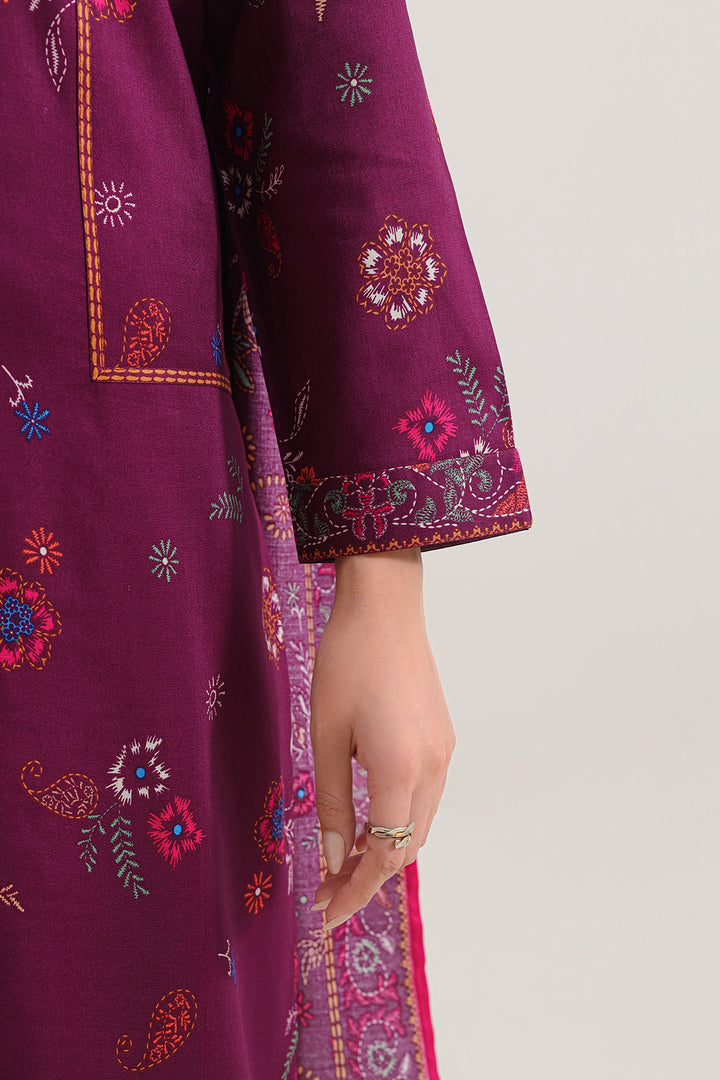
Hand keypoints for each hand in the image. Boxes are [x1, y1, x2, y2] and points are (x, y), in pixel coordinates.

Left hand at [309, 546, 455, 929]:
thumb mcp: (326, 735)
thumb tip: (334, 858)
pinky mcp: (443, 736)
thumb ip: (334, 803)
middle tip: (326, 895)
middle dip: (367, 878)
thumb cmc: (346, 662)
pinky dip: (397, 821)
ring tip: (341, 865)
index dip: (355, 891)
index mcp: (401, 769)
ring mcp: (444, 751)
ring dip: (383, 851)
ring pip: (418, 825)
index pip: (383, 855)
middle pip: (407, 847)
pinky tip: (368, 823)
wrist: (386, 606)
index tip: (325, 915)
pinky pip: (424, 797)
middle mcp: (433, 767)